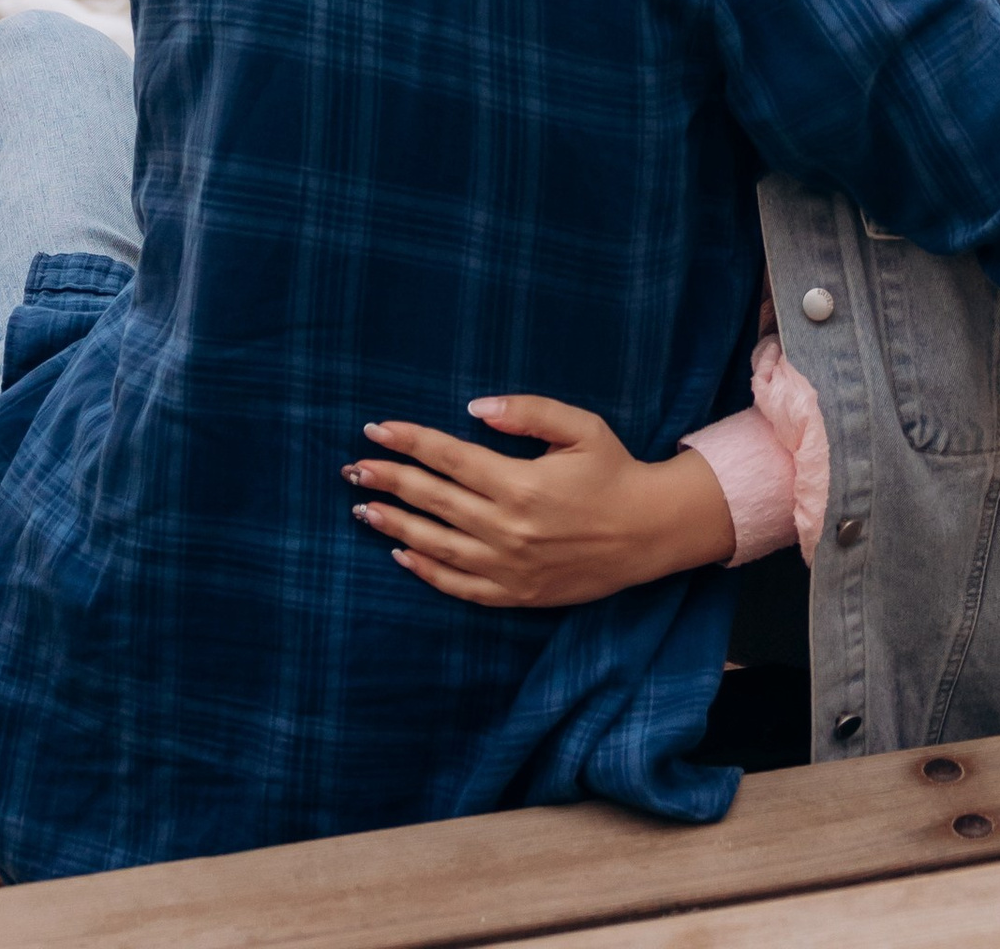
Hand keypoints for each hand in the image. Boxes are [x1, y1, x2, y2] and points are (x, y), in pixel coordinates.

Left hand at [345, 394, 735, 606]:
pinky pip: (459, 585)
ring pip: (436, 544)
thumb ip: (527, 412)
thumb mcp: (580, 427)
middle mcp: (507, 527)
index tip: (375, 429)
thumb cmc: (613, 471)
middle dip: (388, 479)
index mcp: (519, 483)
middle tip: (352, 467)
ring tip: (362, 508)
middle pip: (433, 499)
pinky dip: (426, 570)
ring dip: (395, 523)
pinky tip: (402, 553)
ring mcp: (508, 566)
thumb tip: (473, 406)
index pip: (448, 457)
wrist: (647, 533)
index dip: (408, 441)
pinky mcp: (515, 593)